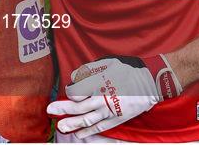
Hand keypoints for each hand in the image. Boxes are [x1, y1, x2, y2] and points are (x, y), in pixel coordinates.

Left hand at [47, 54, 181, 138]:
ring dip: (73, 124)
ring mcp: (109, 111)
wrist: (149, 81)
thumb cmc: (126, 69)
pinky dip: (89, 132)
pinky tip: (79, 135)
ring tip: (61, 127)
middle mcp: (102, 99)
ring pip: (87, 120)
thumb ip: (88, 70)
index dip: (70, 90)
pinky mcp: (116, 119)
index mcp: (99, 84)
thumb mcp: (106, 63)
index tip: (69, 89)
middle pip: (78, 107)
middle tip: (49, 112)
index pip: (77, 91)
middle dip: (63, 109)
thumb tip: (74, 78)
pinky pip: (100, 127)